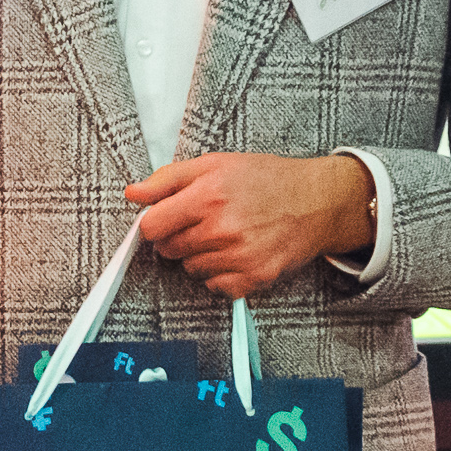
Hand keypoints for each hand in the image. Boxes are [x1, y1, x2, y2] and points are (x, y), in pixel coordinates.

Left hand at [124, 152, 374, 296]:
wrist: (316, 201)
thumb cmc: (266, 180)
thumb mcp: (214, 164)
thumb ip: (168, 179)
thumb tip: (133, 193)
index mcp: (208, 195)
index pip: (151, 227)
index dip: (155, 223)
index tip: (167, 219)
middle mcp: (222, 228)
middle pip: (168, 250)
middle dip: (179, 237)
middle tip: (204, 222)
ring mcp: (239, 256)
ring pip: (190, 269)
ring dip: (200, 256)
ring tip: (225, 235)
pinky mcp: (254, 278)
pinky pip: (215, 287)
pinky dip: (220, 274)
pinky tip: (237, 253)